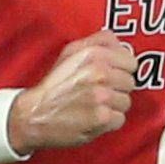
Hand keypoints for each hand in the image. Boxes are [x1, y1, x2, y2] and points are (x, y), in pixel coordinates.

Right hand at [6, 35, 135, 154]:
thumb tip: (119, 42)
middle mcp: (100, 73)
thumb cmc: (54, 85)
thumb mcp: (71, 52)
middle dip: (116, 89)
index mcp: (94, 54)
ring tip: (94, 106)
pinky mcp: (102, 118)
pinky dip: (108, 122)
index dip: (120, 70)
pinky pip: (120, 119)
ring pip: (126, 102)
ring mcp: (102, 96)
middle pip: (130, 83)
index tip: (109, 77)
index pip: (130, 62)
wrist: (33, 114)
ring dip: (112, 106)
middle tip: (98, 93)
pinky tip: (93, 118)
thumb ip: (98, 41)